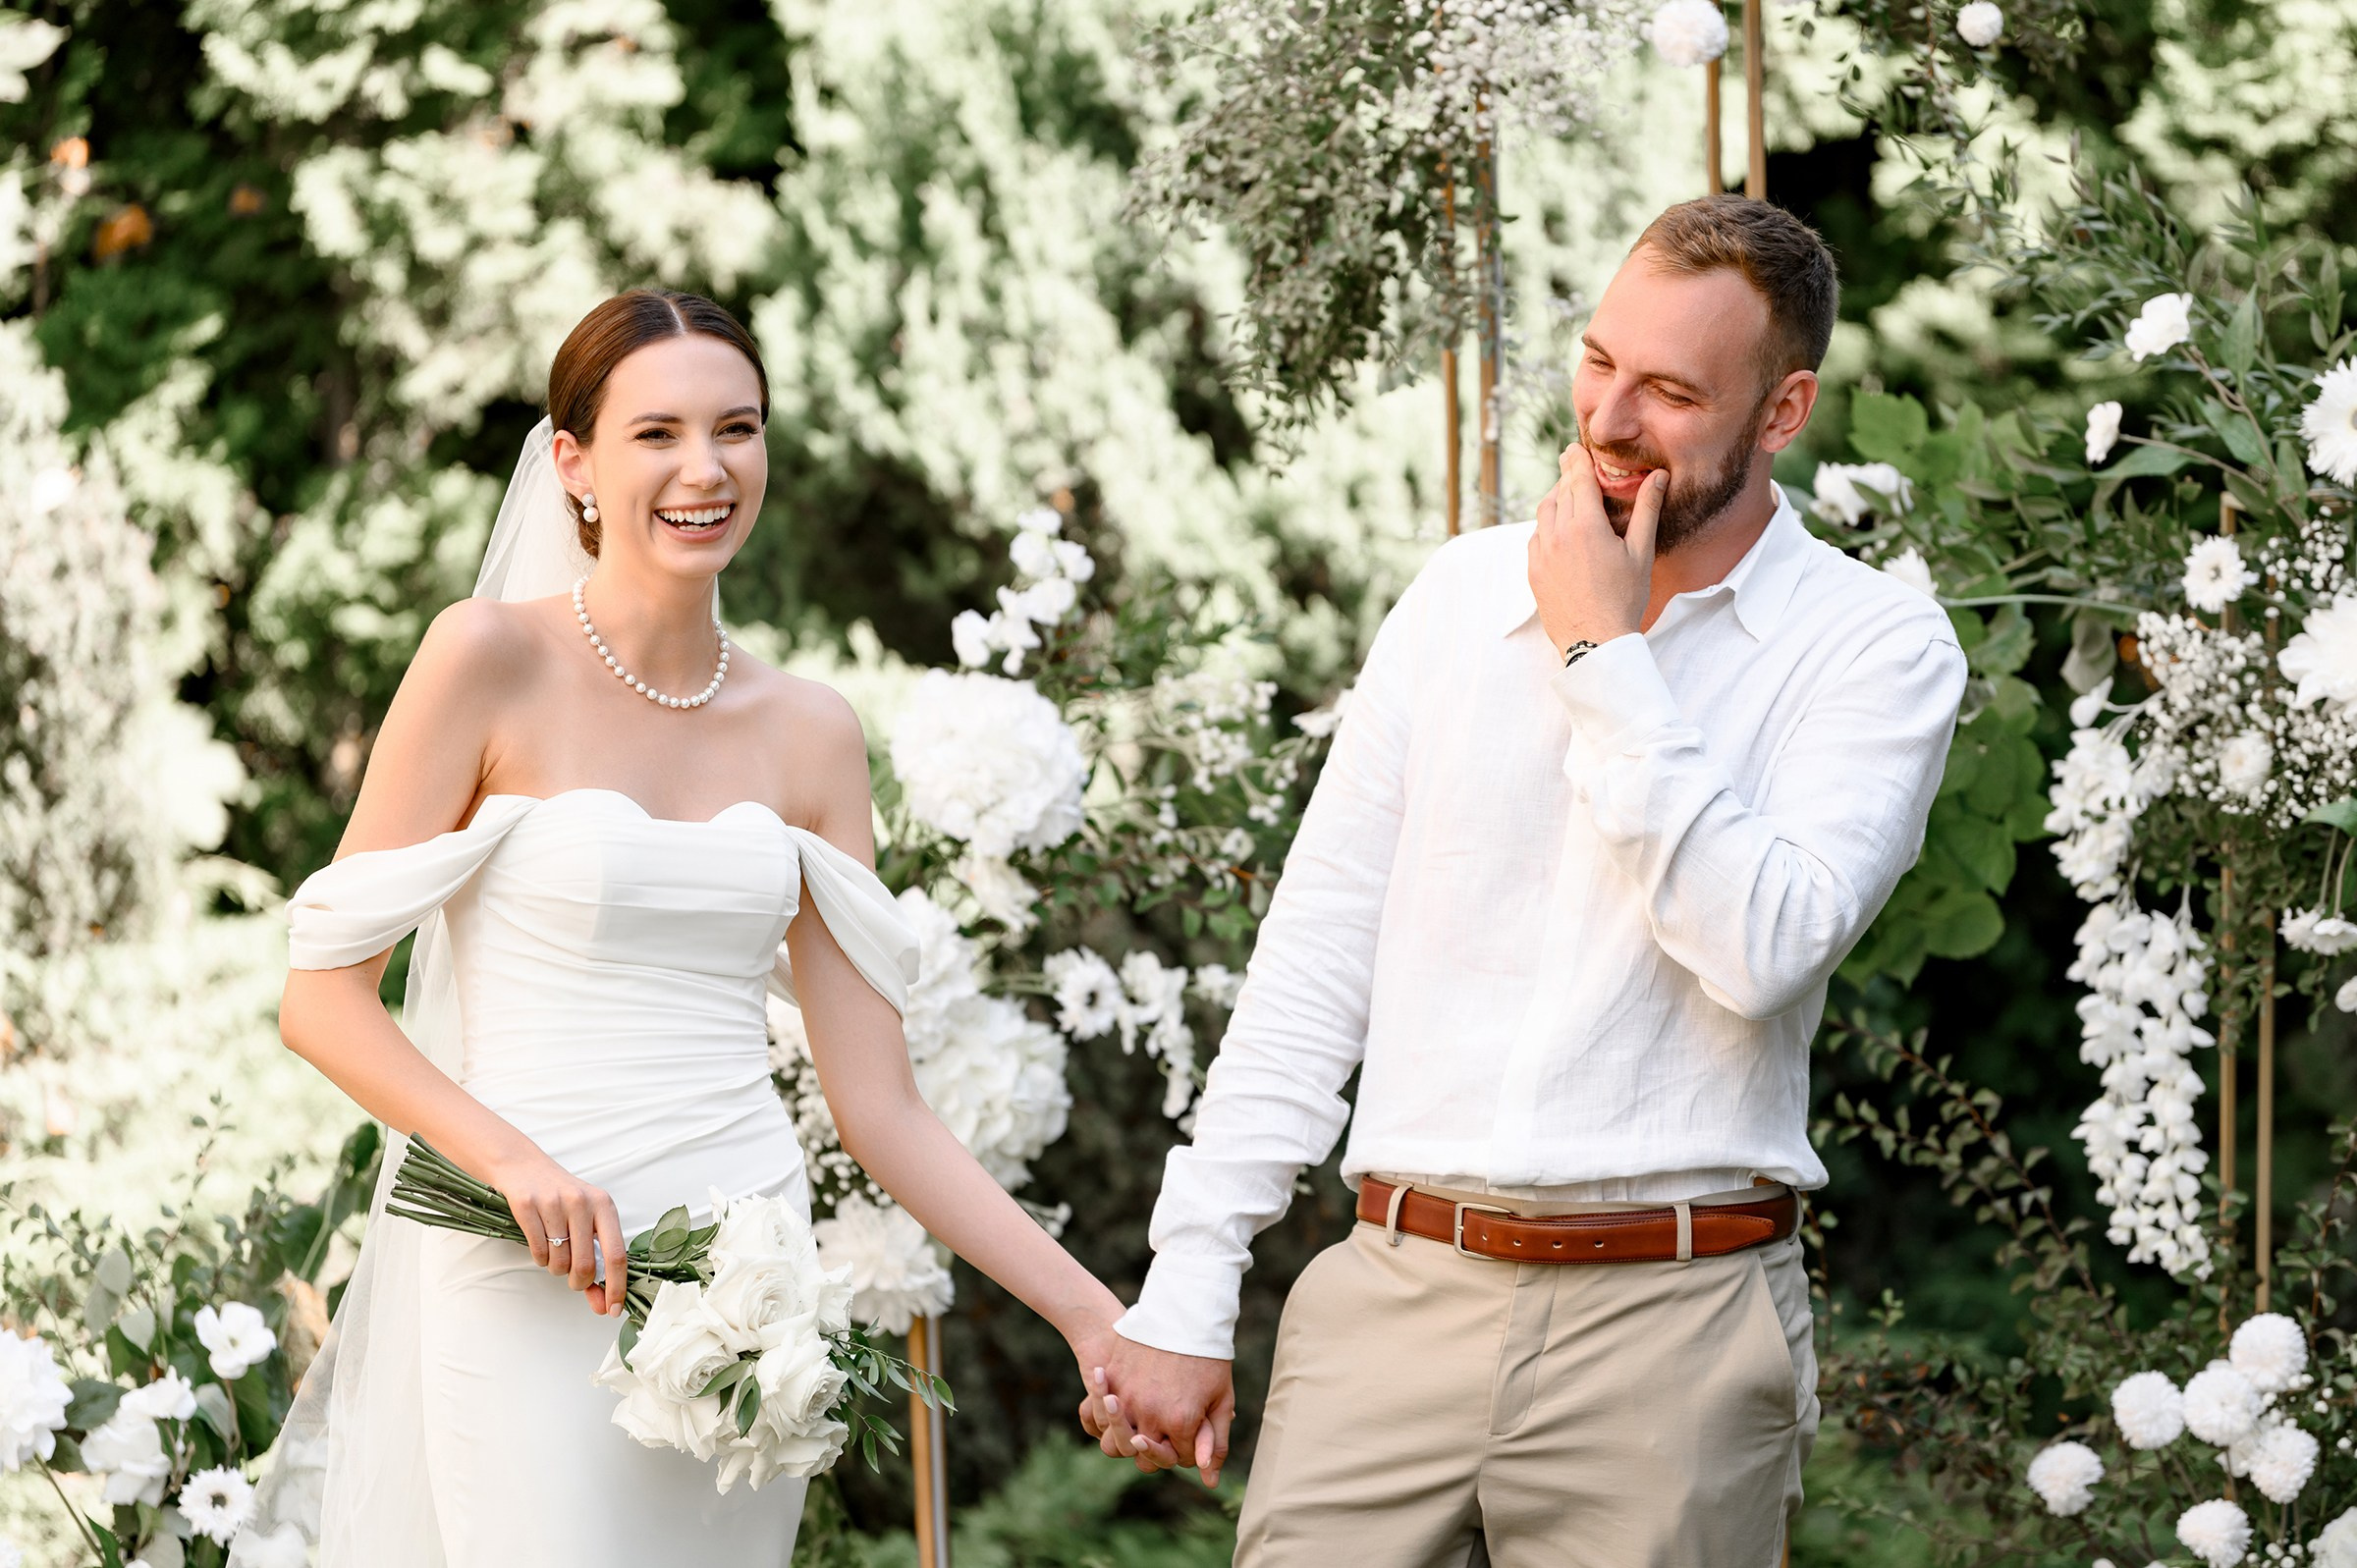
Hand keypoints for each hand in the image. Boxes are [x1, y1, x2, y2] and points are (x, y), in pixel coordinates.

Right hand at [483, 1144, 627, 1316]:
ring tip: (555, 1253)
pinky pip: (538, 1252)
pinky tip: (541, 1245)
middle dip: (578, 1283)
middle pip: (585, 1265)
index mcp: (604, 1205)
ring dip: (556, 1269)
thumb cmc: (562, 1200)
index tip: (612, 1310)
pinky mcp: (528, 1206)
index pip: (617, 1255)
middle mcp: (582, 1202)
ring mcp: (554, 1203)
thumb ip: (597, 1261)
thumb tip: (603, 1303)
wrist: (525, 1168)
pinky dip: (540, 1259)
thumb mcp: (586, 1221)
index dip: (616, 1287)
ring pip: (560, 1262)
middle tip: (573, 1280)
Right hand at [1079, 1337, 1234, 1486]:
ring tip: (1139, 1424)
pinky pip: (1096, 1418)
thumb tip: (1209, 1480)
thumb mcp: (1219, 1398)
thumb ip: (1215, 1441)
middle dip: (1158, 1450)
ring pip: (1115, 1445)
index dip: (1187, 1448)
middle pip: (1145, 1458)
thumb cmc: (1206, 1356)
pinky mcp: (1109, 1381)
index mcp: (1180, 1422)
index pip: (1180, 1459)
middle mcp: (1149, 1416)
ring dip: (1126, 1439)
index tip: (1192, 1429)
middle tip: (1166, 1429)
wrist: (1181, 1311)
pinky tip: (1118, 1407)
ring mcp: (1125, 1399)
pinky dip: (1104, 1419)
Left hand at [1528, 444, 1665, 655]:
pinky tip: (1557, 528)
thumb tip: (1658, 477)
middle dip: (1566, 475)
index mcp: (1585, 526)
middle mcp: (1557, 534)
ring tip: (1567, 493)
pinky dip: (1546, 525)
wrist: (1595, 642)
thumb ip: (1647, 510)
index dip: (1577, 460)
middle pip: (1559, 492)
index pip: (1578, 480)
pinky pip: (1535, 537)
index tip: (1574, 447)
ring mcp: (1541, 553)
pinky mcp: (1533, 571)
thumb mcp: (1641, 552)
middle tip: (1570, 462)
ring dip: (1555, 498)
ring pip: (1544, 513)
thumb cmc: (1624, 598)